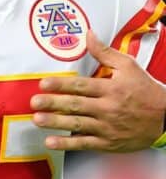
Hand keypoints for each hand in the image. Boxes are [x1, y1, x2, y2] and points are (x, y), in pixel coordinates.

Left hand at [31, 30, 165, 151]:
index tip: (43, 83)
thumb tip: (88, 34)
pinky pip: (85, 144)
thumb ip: (105, 52)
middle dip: (53, 103)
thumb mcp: (128, 66)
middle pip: (76, 105)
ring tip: (38, 119)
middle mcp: (107, 108)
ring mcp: (107, 127)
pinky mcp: (108, 142)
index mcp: (111, 89)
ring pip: (78, 124)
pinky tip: (51, 142)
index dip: (61, 84)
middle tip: (34, 102)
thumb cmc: (145, 90)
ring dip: (56, 123)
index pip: (81, 86)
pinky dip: (67, 144)